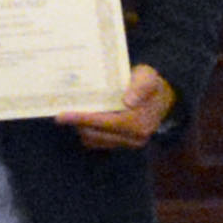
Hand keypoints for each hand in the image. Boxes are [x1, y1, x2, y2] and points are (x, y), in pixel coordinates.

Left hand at [59, 64, 175, 149]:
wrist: (162, 96)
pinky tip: (83, 118)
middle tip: (62, 110)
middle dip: (77, 123)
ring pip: (95, 140)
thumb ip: (140, 87)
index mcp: (139, 122)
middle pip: (96, 134)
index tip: (60, 116)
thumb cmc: (151, 83)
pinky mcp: (124, 143)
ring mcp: (130, 142)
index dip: (81, 119)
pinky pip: (99, 142)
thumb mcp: (147, 78)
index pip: (104, 123)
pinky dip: (88, 132)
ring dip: (81, 128)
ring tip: (73, 112)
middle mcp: (135, 137)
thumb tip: (128, 101)